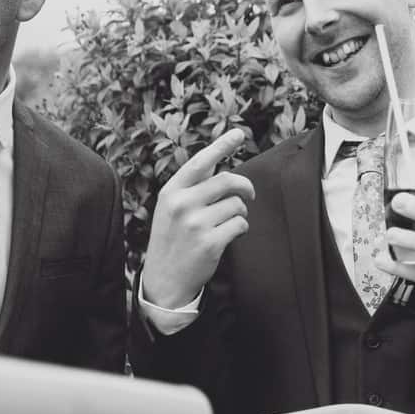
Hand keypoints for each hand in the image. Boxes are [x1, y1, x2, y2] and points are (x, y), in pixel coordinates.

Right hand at [142, 129, 254, 307]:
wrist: (164, 280)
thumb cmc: (172, 240)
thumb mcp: (170, 208)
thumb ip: (192, 188)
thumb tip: (220, 165)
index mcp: (172, 191)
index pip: (201, 161)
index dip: (222, 145)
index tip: (239, 133)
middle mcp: (182, 204)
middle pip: (229, 181)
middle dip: (246, 187)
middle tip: (250, 196)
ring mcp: (195, 223)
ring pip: (238, 205)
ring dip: (241, 213)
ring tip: (229, 223)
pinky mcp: (210, 242)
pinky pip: (241, 225)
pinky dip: (241, 229)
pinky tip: (229, 236)